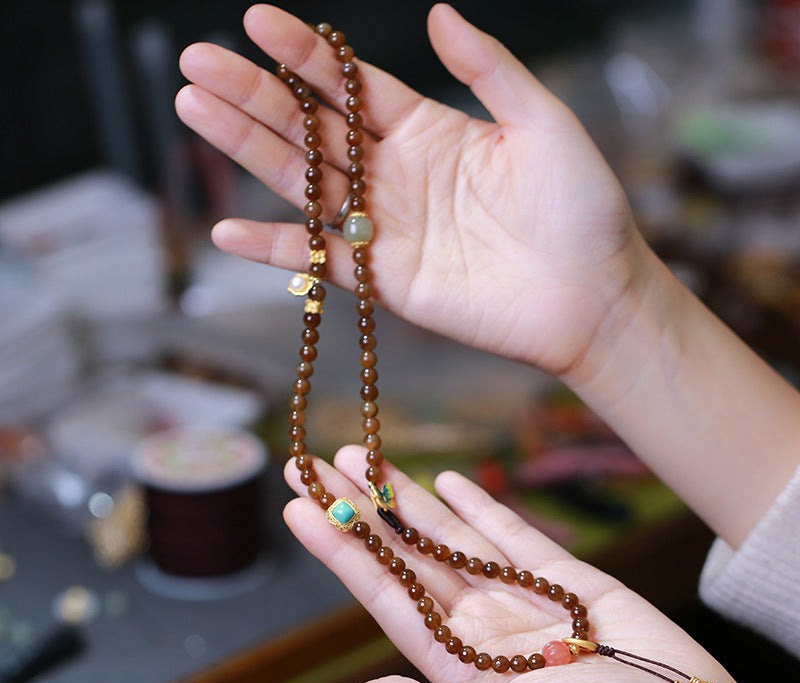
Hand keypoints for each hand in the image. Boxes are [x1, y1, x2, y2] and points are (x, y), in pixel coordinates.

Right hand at [176, 3, 650, 377]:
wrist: (593, 295)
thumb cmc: (582, 208)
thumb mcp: (542, 123)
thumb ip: (489, 70)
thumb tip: (438, 13)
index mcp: (430, 129)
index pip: (351, 86)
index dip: (304, 56)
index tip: (257, 20)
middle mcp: (397, 174)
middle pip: (312, 129)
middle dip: (254, 97)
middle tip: (197, 64)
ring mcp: (386, 227)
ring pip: (304, 185)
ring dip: (248, 153)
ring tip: (194, 113)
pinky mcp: (385, 280)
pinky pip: (320, 260)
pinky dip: (276, 249)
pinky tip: (226, 228)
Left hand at [283, 447, 793, 682]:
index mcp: (456, 660)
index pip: (383, 592)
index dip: (339, 549)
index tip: (300, 507)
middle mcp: (476, 620)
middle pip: (405, 552)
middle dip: (360, 507)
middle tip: (316, 462)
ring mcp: (513, 592)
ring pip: (448, 532)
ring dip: (406, 493)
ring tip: (367, 454)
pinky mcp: (558, 573)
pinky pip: (507, 531)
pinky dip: (477, 502)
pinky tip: (446, 478)